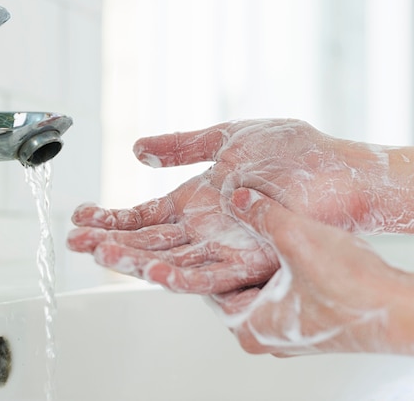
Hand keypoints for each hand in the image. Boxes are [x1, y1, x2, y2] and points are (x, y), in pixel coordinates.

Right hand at [68, 119, 401, 292]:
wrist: (340, 169)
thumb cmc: (295, 152)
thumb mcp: (227, 138)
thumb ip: (182, 145)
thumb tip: (137, 149)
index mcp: (197, 199)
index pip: (144, 215)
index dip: (112, 217)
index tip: (81, 216)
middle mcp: (205, 228)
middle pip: (148, 241)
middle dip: (110, 241)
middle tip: (74, 241)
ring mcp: (224, 246)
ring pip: (169, 259)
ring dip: (135, 258)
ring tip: (99, 254)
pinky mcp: (248, 260)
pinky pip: (207, 275)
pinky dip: (177, 273)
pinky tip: (150, 269)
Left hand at [211, 188, 413, 355]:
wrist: (405, 314)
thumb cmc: (350, 286)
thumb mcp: (296, 237)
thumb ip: (261, 215)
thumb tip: (237, 196)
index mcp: (248, 326)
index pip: (211, 285)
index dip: (211, 252)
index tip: (211, 225)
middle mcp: (264, 338)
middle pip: (235, 287)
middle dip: (235, 255)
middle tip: (233, 222)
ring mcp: (288, 335)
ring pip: (260, 290)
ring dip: (261, 262)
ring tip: (261, 228)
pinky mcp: (311, 327)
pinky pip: (283, 295)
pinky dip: (281, 272)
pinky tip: (291, 244)